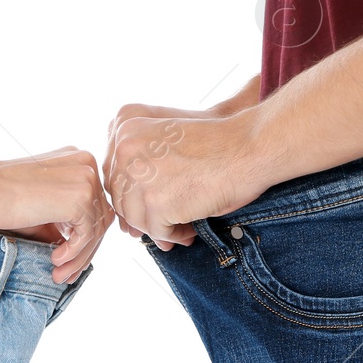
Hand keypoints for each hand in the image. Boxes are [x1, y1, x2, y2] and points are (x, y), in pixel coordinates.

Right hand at [0, 147, 112, 283]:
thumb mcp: (45, 208)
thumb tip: (85, 250)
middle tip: (66, 274)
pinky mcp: (81, 198)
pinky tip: (55, 260)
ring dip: (79, 257)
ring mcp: (87, 180)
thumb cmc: (5, 197)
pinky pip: (87, 235)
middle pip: (100, 217)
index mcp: (79, 161)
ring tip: (59, 274)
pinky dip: (73, 252)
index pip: (95, 204)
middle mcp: (88, 165)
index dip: (84, 236)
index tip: (67, 259)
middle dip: (84, 251)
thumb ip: (67, 221)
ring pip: (97, 229)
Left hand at [103, 102, 221, 241]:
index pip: (114, 173)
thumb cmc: (215, 145)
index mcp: (126, 126)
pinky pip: (156, 231)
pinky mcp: (156, 203)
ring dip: (158, 227)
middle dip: (145, 214)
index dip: (135, 193)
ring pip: (135, 218)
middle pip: (120, 197)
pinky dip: (173, 235)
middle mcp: (124, 149)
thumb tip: (124, 216)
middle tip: (168, 222)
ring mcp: (138, 176)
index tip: (157, 200)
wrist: (248, 147)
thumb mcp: (165, 140)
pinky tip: (190, 230)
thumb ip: (139, 164)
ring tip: (182, 228)